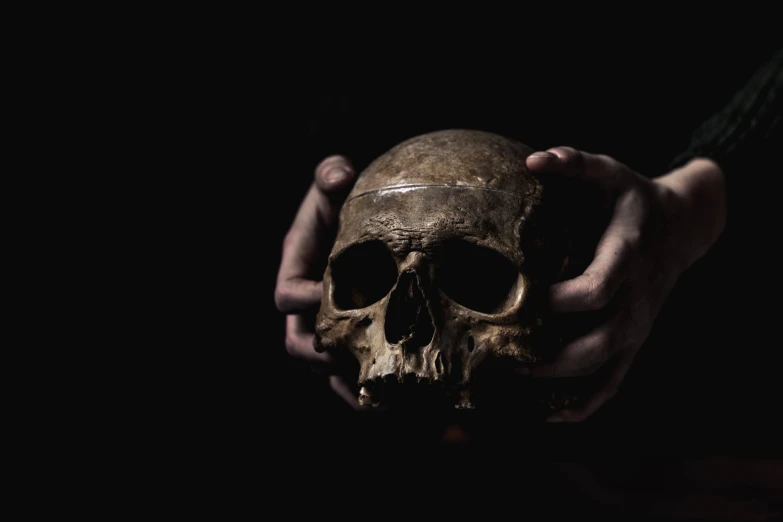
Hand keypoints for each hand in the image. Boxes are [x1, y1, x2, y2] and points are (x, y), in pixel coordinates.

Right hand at [274, 155, 363, 407]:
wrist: (357, 225)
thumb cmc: (342, 203)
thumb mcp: (333, 186)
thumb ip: (331, 175)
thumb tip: (340, 173)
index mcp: (295, 270)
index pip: (287, 294)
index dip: (304, 301)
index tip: (330, 300)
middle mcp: (303, 307)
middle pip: (297, 343)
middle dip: (320, 353)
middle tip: (350, 358)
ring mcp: (322, 327)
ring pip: (321, 368)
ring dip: (344, 382)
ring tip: (376, 397)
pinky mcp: (344, 341)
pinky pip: (345, 376)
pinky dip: (362, 392)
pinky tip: (390, 405)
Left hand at [526, 148, 725, 421]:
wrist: (681, 227)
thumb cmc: (633, 199)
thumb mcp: (611, 172)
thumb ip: (575, 162)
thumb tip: (533, 160)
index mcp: (627, 257)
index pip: (594, 291)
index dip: (555, 302)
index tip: (516, 300)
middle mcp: (635, 300)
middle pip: (596, 345)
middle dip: (548, 357)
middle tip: (500, 357)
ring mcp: (637, 327)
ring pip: (603, 373)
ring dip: (558, 388)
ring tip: (511, 390)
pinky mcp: (634, 342)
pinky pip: (613, 384)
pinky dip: (583, 405)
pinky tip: (547, 413)